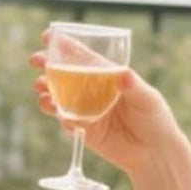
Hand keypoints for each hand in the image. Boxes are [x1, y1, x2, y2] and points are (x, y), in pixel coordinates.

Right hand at [30, 40, 180, 174]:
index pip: (83, 56)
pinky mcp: (83, 130)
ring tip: (41, 88)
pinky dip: (57, 114)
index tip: (47, 36)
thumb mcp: (148, 98)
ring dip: (46, 90)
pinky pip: (64, 120)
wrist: (154, 153)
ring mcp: (86, 110)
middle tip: (35, 61)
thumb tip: (124, 74)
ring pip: (59, 97)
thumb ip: (134, 86)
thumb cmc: (155, 119)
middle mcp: (93, 91)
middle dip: (47, 66)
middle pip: (65, 74)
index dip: (64, 46)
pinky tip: (54, 110)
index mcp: (107, 75)